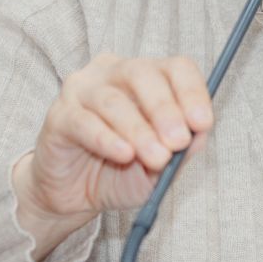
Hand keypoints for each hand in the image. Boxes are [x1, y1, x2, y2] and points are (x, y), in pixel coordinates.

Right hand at [12, 54, 212, 257]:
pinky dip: (107, 139)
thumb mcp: (160, 165)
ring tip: (155, 158)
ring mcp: (81, 91)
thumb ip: (181, 149)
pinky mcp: (59, 116)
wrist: (75, 194)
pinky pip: (84, 122)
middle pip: (142, 74)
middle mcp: (112, 73)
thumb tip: (198, 134)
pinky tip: (123, 154)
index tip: (203, 123)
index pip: (175, 67)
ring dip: (139, 131)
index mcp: (146, 77)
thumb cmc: (121, 170)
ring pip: (113, 101)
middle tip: (178, 142)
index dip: (192, 92)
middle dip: (165, 109)